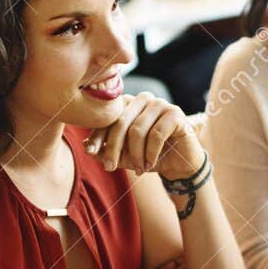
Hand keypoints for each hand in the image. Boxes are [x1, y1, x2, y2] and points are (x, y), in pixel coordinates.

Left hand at [87, 92, 204, 177]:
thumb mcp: (125, 156)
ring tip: (138, 169)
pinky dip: (150, 153)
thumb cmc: (151, 156)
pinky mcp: (176, 113)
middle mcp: (143, 99)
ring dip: (135, 155)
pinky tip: (150, 164)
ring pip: (138, 130)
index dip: (98, 134)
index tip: (90, 152)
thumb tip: (87, 147)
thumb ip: (107, 150)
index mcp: (129, 103)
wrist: (180, 164)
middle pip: (121, 122)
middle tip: (110, 167)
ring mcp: (161, 104)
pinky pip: (156, 134)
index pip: (109, 116)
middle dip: (113, 147)